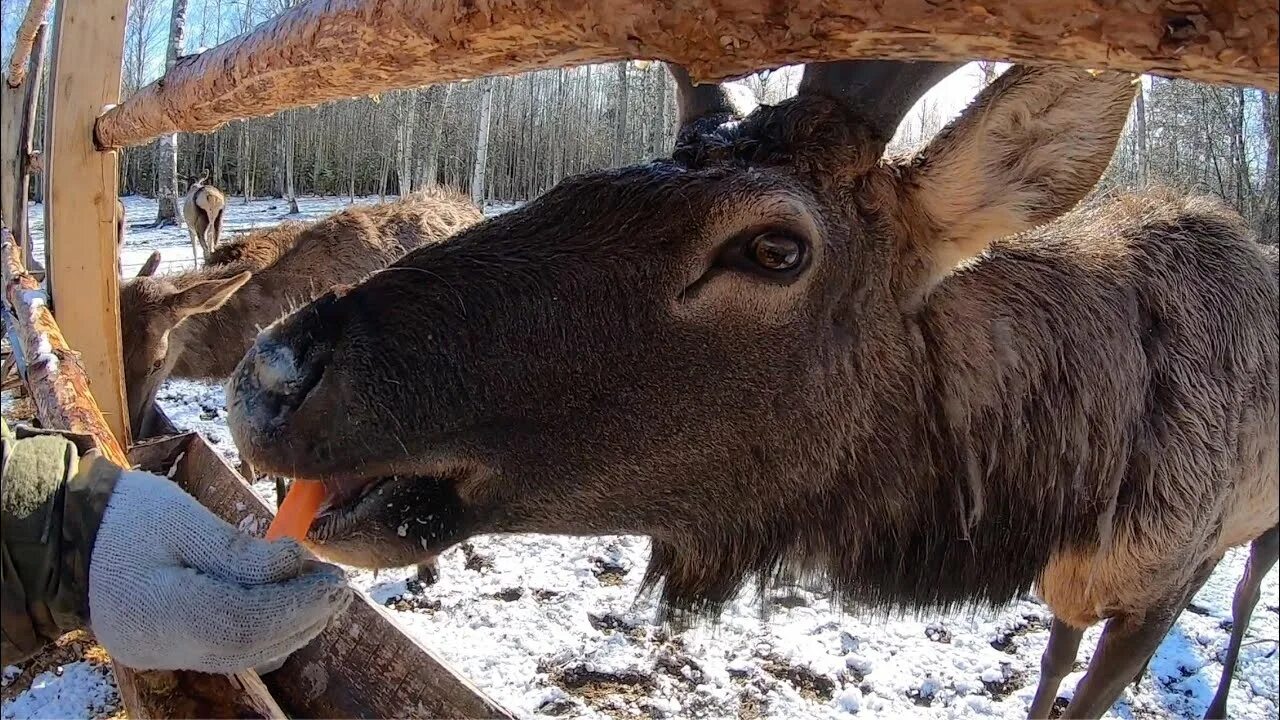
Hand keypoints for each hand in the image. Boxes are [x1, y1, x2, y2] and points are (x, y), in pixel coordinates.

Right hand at [88, 470, 351, 672]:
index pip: (243, 622)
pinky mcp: (170, 651)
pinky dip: (267, 632)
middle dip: (304, 617)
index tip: (334, 580)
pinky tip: (291, 605)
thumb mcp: (182, 518)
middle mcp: (158, 647)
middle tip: (340, 587)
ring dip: (292, 627)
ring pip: (244, 655)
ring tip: (325, 594)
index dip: (296, 604)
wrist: (71, 537)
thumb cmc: (126, 518)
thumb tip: (296, 565)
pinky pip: (229, 651)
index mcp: (155, 610)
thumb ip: (239, 550)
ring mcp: (163, 656)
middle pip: (249, 646)